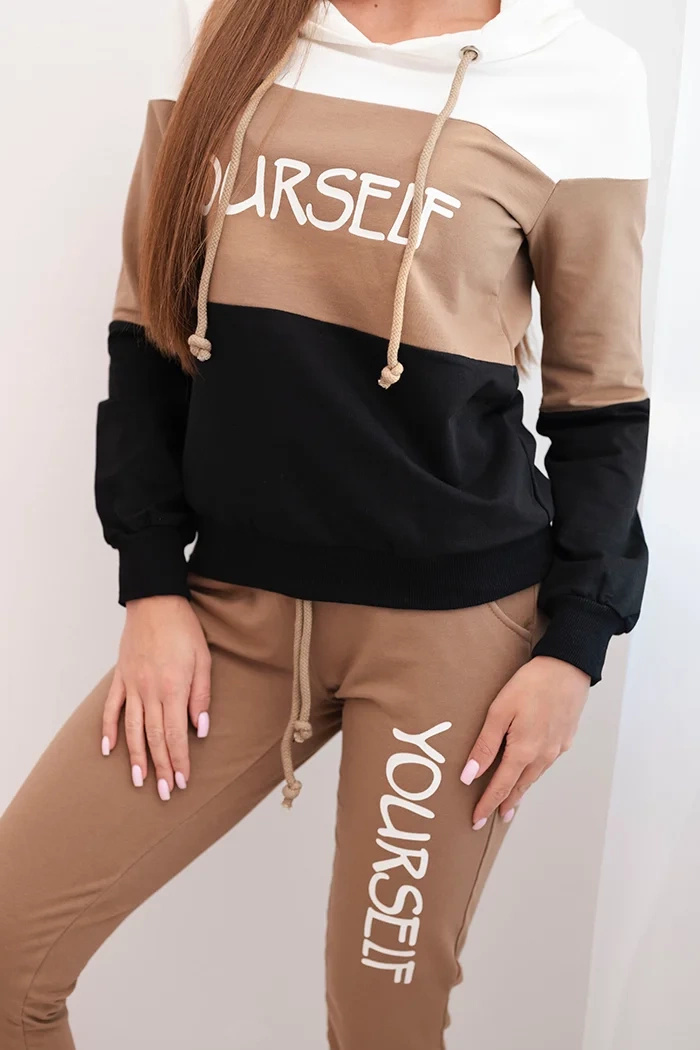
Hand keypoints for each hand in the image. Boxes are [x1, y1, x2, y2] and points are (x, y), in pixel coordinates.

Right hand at [101, 595, 211, 799]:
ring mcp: (132, 685)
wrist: (156, 601)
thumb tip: (200, 729)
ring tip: (139, 781)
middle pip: (154, 737)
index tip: (181, 781)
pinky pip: (112, 708)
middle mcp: (149, 691)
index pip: (176, 734)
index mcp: (173, 688)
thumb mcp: (203, 660)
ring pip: (132, 729)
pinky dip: (109, 730)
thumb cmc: (184, 629)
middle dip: (161, 767)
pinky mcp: (120, 677)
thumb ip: (201, 696)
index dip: (179, 760)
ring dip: (136, 757)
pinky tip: (109, 750)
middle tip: (163, 793)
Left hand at [461, 656, 590, 828]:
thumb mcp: (500, 711)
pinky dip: (534, 773)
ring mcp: (557, 749)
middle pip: (520, 786)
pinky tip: (530, 772)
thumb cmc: (531, 684)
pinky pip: (546, 763)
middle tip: (494, 818)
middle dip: (505, 803)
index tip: (476, 820)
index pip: (501, 787)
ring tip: (510, 802)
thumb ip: (485, 745)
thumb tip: (468, 775)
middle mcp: (543, 756)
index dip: (487, 804)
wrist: (568, 667)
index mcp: (524, 751)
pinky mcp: (566, 739)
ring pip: (535, 776)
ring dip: (521, 791)